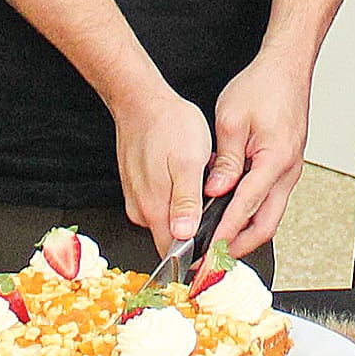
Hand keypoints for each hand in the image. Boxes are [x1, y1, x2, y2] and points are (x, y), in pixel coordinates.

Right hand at [114, 89, 214, 256]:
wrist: (141, 101)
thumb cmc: (167, 124)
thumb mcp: (188, 161)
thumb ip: (186, 202)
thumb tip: (185, 235)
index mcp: (154, 208)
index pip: (175, 253)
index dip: (198, 254)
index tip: (216, 245)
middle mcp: (141, 210)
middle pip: (173, 238)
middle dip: (197, 227)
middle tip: (213, 201)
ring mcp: (137, 199)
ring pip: (169, 219)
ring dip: (188, 210)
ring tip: (200, 182)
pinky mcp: (138, 188)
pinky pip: (162, 203)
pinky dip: (177, 195)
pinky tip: (186, 174)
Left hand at [204, 50, 310, 259]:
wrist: (287, 68)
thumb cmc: (263, 87)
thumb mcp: (232, 120)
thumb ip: (225, 161)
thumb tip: (215, 192)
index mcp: (275, 161)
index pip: (247, 208)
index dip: (225, 232)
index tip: (207, 249)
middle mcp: (288, 171)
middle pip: (266, 225)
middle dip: (238, 246)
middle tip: (212, 259)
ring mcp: (290, 170)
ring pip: (269, 215)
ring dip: (245, 231)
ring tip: (217, 242)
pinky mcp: (286, 166)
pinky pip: (270, 199)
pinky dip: (251, 212)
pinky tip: (230, 212)